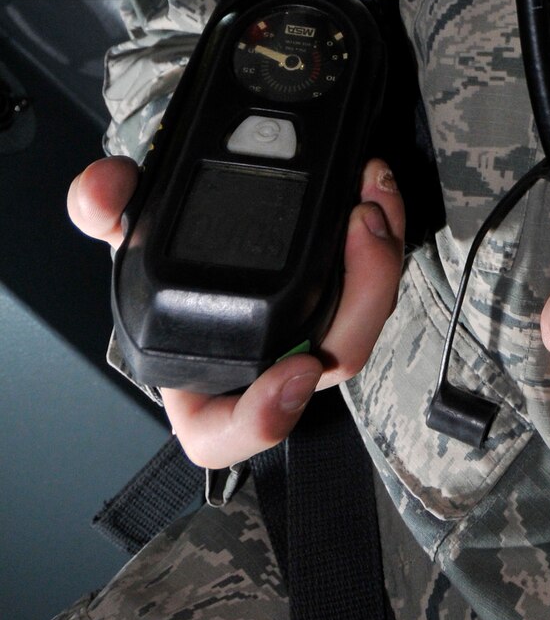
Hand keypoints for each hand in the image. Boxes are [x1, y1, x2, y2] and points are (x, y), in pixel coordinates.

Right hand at [68, 153, 405, 469]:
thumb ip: (106, 210)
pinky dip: (380, 242)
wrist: (201, 235)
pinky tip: (376, 196)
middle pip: (328, 362)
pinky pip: (370, 287)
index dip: (264, 418)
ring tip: (373, 201)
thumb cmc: (163, 263)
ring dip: (380, 263)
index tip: (295, 370)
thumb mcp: (126, 234)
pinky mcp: (339, 298)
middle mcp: (263, 368)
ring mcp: (306, 335)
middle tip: (363, 230)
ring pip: (362, 323)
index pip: (228, 432)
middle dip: (361, 298)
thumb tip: (99, 187)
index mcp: (202, 380)